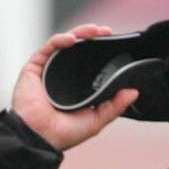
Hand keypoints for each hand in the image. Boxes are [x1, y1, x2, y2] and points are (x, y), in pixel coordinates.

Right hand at [11, 24, 139, 151]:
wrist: (39, 138)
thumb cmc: (63, 134)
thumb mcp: (96, 120)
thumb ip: (114, 106)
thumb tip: (133, 92)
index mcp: (77, 87)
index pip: (90, 63)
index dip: (102, 52)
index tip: (116, 44)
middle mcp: (62, 76)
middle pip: (79, 49)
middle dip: (93, 37)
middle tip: (107, 31)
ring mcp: (48, 70)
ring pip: (65, 44)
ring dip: (80, 33)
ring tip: (94, 30)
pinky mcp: (34, 67)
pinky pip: (48, 48)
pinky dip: (60, 39)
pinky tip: (72, 39)